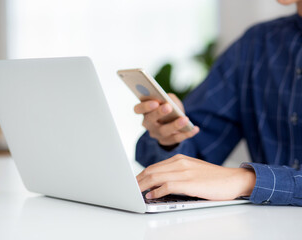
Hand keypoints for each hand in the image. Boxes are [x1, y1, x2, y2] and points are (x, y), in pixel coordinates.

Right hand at [134, 93, 198, 145]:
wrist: (174, 121)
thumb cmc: (170, 107)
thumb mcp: (169, 99)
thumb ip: (168, 98)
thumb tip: (170, 101)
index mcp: (145, 111)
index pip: (138, 109)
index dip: (145, 106)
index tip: (155, 102)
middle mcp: (148, 123)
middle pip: (149, 120)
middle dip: (158, 113)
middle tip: (168, 107)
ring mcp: (156, 134)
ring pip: (163, 131)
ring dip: (174, 125)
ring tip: (185, 119)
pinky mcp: (166, 141)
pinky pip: (176, 139)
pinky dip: (187, 133)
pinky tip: (195, 129)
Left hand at [137, 154, 255, 199]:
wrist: (234, 180)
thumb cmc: (213, 178)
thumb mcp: (192, 170)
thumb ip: (176, 173)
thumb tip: (158, 185)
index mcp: (179, 158)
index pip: (154, 166)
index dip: (141, 175)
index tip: (134, 183)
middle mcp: (180, 162)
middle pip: (151, 171)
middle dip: (138, 181)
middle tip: (129, 189)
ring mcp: (185, 172)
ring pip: (156, 177)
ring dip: (143, 186)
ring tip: (136, 193)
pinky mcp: (190, 182)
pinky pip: (167, 186)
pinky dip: (157, 191)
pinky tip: (152, 196)